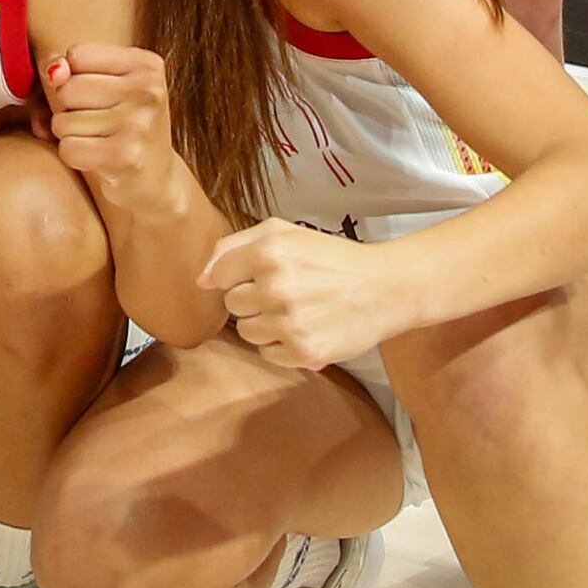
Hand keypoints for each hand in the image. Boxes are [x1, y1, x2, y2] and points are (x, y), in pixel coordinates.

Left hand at [40, 41, 181, 218]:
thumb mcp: (104, 88)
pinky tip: (96, 158)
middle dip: (66, 109)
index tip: (92, 95)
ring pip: (63, 121)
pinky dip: (72, 156)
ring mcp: (139, 123)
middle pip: (67, 89)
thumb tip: (54, 71)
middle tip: (93, 122)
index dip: (70, 78)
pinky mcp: (126, 157)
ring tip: (97, 140)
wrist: (155, 180)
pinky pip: (68, 148)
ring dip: (68, 135)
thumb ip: (70, 71)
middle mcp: (148, 90)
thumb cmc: (121, 127)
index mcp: (146, 65)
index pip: (76, 55)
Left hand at [201, 219, 410, 372]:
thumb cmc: (331, 258)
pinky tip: (306, 328)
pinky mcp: (304, 351)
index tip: (263, 275)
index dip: (239, 276)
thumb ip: (234, 246)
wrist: (386, 288)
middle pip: (232, 305)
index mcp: (269, 252)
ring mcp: (290, 322)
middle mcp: (276, 287)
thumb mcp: (284, 233)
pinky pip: (268, 354)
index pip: (220, 275)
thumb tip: (202, 280)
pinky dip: (283, 345)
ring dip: (266, 325)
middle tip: (286, 293)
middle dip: (253, 300)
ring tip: (297, 311)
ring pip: (246, 332)